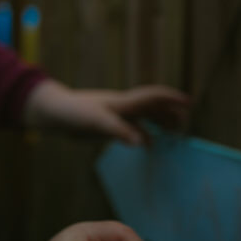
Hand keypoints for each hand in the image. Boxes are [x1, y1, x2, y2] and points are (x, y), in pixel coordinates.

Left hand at [23, 79, 189, 144]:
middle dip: (169, 113)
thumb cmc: (73, 113)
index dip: (171, 98)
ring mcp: (113, 115)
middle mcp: (121, 107)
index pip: (152, 96)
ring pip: (142, 117)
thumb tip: (144, 143)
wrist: (51, 113)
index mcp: (123, 103)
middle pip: (151, 107)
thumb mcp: (96, 122)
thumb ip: (119, 132)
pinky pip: (130, 127)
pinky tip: (146, 143)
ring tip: (173, 134)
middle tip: (185, 124)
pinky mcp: (105, 124)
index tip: (188, 102)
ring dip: (158, 123)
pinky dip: (142, 134)